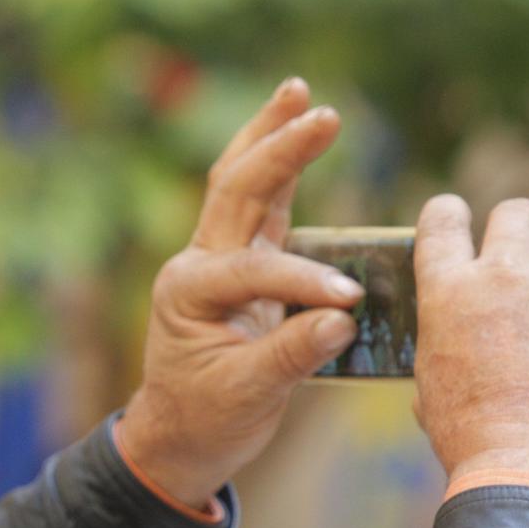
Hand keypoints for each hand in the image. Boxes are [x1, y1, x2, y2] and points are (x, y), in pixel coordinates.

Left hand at [117, 78, 363, 509]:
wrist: (180, 437)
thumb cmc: (207, 418)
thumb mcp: (247, 395)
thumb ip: (292, 355)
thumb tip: (343, 319)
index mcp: (189, 292)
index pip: (255, 269)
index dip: (303, 281)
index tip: (348, 301)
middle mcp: (198, 264)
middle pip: (236, 188)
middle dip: (278, 147)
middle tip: (321, 111)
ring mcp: (218, 260)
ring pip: (241, 183)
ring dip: (270, 136)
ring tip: (298, 90)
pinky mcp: (242, 266)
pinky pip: (261, 206)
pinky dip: (280, 169)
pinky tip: (297, 129)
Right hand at [412, 195, 528, 504]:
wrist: (528, 458)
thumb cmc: (469, 430)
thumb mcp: (433, 377)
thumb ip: (445, 336)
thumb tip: (456, 336)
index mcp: (447, 289)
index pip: (442, 217)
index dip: (449, 215)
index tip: (457, 224)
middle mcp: (501, 274)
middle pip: (515, 212)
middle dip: (515, 230)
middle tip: (517, 264)